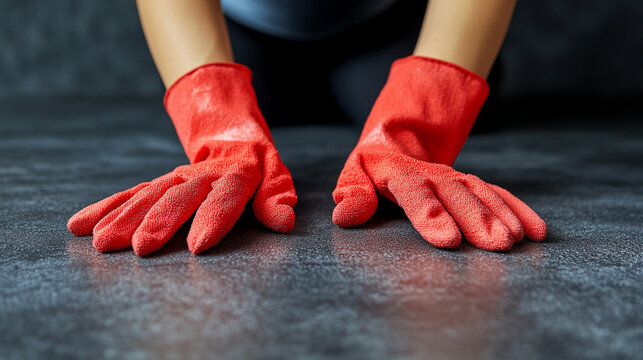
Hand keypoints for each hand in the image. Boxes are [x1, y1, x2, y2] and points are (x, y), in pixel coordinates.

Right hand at [68, 63, 295, 254]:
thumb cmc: (257, 164)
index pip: (224, 198)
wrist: (230, 135)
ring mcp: (176, 179)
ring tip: (103, 243)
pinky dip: (105, 208)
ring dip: (124, 219)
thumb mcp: (276, 175)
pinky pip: (130, 194)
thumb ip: (276, 198)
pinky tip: (81, 224)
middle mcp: (200, 176)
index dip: (212, 220)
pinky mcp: (158, 183)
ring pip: (148, 196)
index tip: (198, 246)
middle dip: (159, 222)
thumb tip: (282, 221)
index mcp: (235, 175)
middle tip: (141, 248)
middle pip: (179, 198)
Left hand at [332, 56, 545, 250]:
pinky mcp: (471, 184)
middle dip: (478, 220)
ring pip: (481, 194)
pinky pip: (497, 194)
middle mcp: (433, 175)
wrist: (394, 144)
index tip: (448, 240)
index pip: (416, 195)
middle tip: (497, 245)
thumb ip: (353, 194)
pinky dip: (518, 209)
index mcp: (400, 174)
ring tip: (517, 241)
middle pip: (457, 196)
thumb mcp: (353, 176)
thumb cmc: (370, 169)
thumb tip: (345, 216)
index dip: (432, 217)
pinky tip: (537, 231)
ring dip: (502, 216)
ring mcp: (455, 178)